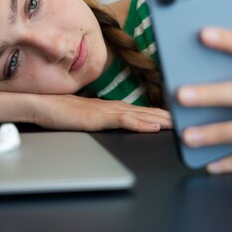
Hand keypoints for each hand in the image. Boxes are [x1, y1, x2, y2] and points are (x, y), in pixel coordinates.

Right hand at [32, 94, 171, 132]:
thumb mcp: (86, 117)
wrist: (43, 104)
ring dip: (160, 119)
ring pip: (140, 114)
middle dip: (167, 115)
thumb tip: (112, 122)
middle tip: (188, 118)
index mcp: (110, 107)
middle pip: (146, 111)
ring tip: (178, 123)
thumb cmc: (60, 111)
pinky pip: (125, 120)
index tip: (175, 117)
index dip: (159, 113)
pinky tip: (154, 126)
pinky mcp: (99, 117)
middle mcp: (113, 106)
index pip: (140, 110)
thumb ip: (100, 119)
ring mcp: (107, 111)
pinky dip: (141, 123)